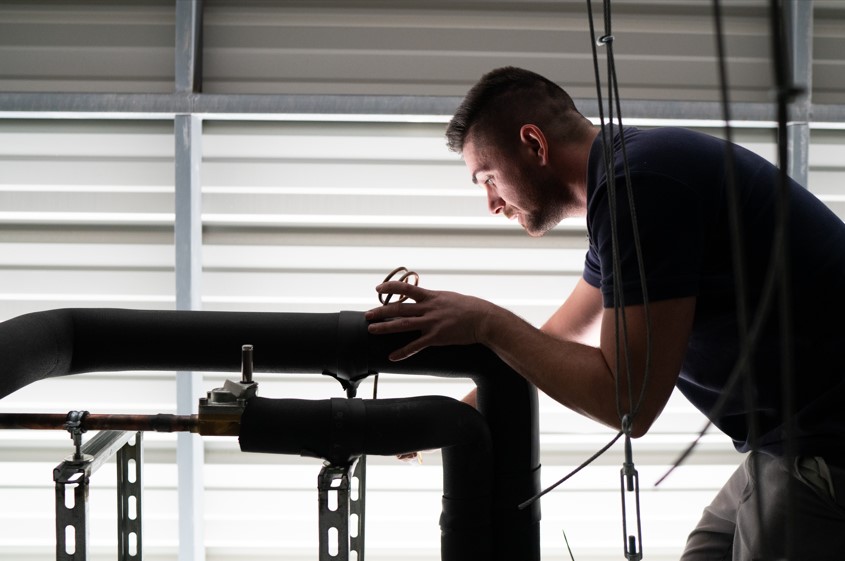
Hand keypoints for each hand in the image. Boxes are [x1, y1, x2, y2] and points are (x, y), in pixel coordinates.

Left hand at [365, 281, 495, 360]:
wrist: (484, 319)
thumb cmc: (471, 308)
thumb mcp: (450, 297)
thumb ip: (435, 299)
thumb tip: (426, 298)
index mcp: (431, 296)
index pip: (406, 288)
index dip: (390, 288)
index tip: (378, 288)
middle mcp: (428, 308)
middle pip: (399, 308)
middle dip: (381, 311)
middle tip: (367, 315)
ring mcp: (431, 323)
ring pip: (403, 324)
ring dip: (385, 327)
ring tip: (371, 330)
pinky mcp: (436, 337)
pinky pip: (416, 345)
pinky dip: (403, 352)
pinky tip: (392, 357)